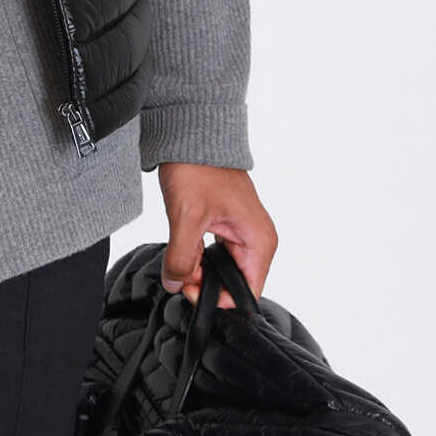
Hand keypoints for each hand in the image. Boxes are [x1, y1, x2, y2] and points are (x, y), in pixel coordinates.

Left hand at [156, 162, 276, 308]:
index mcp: (259, 241)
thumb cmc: (198, 167)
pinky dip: (196, 257)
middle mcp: (257, 240)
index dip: (219, 301)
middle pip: (233, 284)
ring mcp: (241, 233)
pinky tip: (182, 249)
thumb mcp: (187, 216)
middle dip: (204, 285)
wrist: (190, 135)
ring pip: (221, 270)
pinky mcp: (226, 227)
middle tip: (179, 276)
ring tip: (179, 259)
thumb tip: (176, 285)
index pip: (247, 294)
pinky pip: (214, 255)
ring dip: (198, 271)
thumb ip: (181, 257)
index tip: (190, 291)